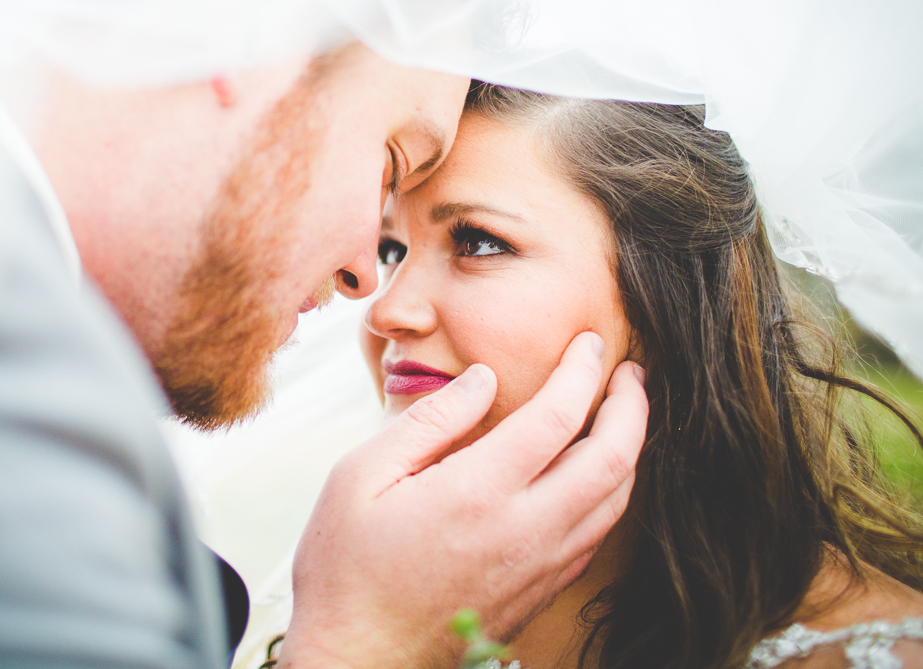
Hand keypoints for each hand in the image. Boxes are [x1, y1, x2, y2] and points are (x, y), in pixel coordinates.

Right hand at [280, 332, 647, 668]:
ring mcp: (539, 567)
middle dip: (632, 404)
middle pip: (613, 458)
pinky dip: (610, 493)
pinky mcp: (540, 591)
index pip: (558, 415)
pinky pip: (597, 535)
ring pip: (616, 500)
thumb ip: (428, 422)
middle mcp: (524, 530)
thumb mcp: (360, 477)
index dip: (583, 370)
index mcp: (478, 493)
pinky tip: (592, 474)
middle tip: (628, 371)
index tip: (589, 342)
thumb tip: (482, 381)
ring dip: (630, 448)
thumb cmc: (346, 568)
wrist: (359, 661)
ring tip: (620, 414)